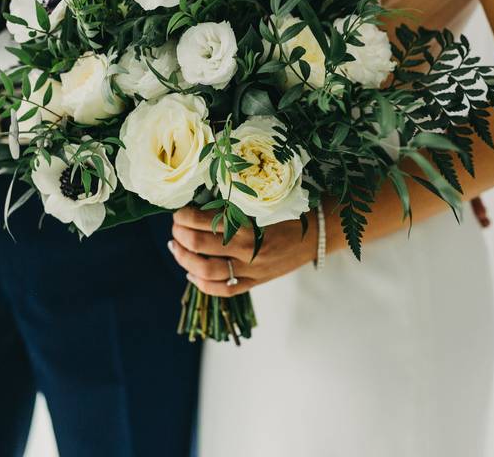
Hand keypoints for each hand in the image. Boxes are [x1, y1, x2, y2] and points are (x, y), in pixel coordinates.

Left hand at [168, 206, 314, 296]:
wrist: (318, 234)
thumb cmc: (290, 212)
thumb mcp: (263, 203)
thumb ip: (235, 206)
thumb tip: (200, 203)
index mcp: (251, 225)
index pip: (207, 222)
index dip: (185, 217)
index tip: (179, 212)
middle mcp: (249, 250)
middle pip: (200, 245)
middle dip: (181, 235)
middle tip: (175, 227)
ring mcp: (252, 270)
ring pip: (206, 271)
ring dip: (184, 259)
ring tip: (177, 248)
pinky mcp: (256, 282)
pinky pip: (223, 289)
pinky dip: (202, 284)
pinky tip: (191, 274)